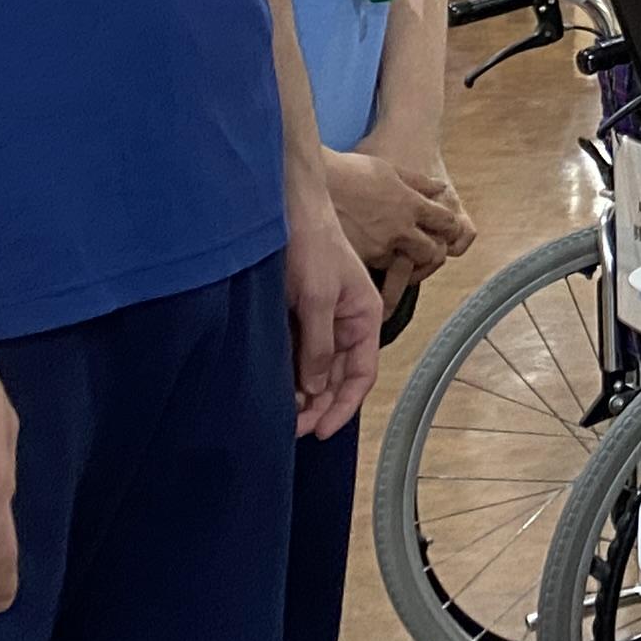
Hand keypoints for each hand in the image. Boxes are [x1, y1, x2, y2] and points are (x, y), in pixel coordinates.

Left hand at [287, 206, 383, 440]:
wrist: (288, 210)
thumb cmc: (312, 246)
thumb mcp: (316, 298)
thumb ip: (318, 345)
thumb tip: (314, 388)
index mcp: (364, 317)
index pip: (362, 374)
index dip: (344, 405)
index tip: (321, 431)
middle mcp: (347, 323)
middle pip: (339, 377)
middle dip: (320, 405)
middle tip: (293, 429)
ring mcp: (324, 319)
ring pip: (319, 368)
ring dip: (304, 393)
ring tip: (283, 416)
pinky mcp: (301, 314)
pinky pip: (300, 352)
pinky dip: (291, 373)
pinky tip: (277, 388)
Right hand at [326, 145, 472, 294]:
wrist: (313, 183)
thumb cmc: (349, 171)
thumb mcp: (389, 169)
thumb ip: (419, 182)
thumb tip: (441, 187)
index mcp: (411, 204)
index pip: (448, 223)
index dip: (450, 228)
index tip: (445, 230)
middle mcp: (400, 229)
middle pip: (433, 252)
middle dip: (431, 252)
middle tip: (422, 248)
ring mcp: (379, 247)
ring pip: (404, 266)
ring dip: (403, 262)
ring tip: (393, 255)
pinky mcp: (358, 260)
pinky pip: (377, 271)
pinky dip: (378, 266)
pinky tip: (371, 257)